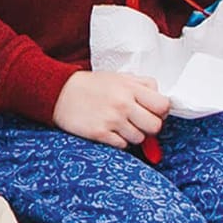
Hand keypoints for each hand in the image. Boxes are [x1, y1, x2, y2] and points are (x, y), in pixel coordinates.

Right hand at [53, 70, 168, 146]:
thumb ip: (143, 85)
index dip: (161, 112)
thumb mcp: (120, 77)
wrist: (59, 92)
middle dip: (150, 128)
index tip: (153, 112)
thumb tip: (163, 103)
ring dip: (132, 135)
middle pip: (155, 126)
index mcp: (131, 87)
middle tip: (139, 123)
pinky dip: (119, 141)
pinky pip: (122, 145)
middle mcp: (124, 104)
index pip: (163, 105)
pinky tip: (109, 131)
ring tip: (119, 125)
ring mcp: (112, 120)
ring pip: (139, 138)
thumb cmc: (92, 85)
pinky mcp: (100, 133)